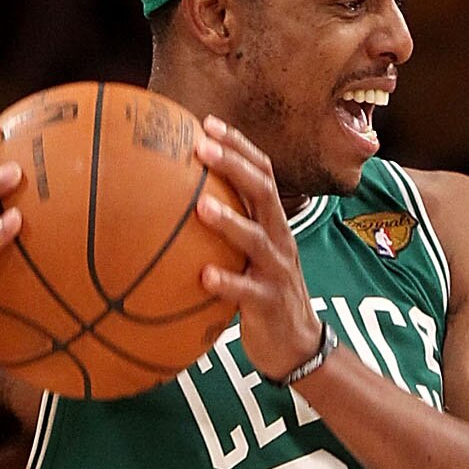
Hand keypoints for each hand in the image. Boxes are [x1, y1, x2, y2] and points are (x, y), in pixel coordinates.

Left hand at [193, 120, 324, 384]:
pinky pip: (247, 291)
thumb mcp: (247, 255)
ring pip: (256, 237)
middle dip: (233, 165)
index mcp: (272, 223)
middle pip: (262, 191)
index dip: (238, 145)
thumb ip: (224, 230)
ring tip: (200, 206)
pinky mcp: (269, 303)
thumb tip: (172, 205)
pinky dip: (226, 282)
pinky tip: (202, 276)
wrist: (296, 345)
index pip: (262, 172)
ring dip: (228, 221)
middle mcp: (278, 239)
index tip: (207, 123)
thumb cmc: (260, 294)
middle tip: (200, 147)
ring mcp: (276, 270)